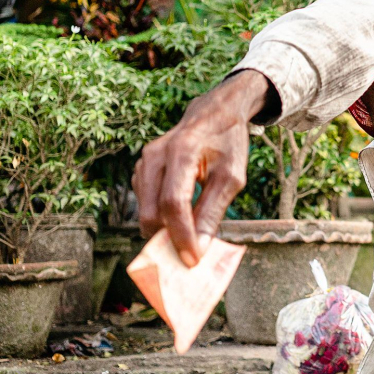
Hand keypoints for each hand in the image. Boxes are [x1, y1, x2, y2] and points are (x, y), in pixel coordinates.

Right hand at [132, 71, 270, 266]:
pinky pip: (145, 201)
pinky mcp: (142, 168)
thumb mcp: (232, 176)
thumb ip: (214, 211)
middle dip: (167, 239)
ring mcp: (144, 161)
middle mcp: (155, 156)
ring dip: (163, 230)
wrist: (214, 114)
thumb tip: (200, 247)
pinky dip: (160, 217)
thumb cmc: (227, 144)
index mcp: (181, 152)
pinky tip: (180, 221)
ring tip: (187, 241)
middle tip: (188, 258)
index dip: (181, 235)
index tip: (193, 260)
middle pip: (151, 210)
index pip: (173, 203)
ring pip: (145, 209)